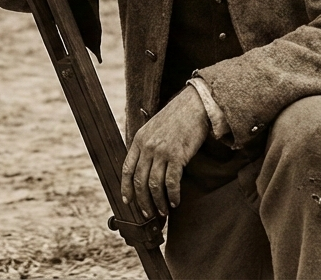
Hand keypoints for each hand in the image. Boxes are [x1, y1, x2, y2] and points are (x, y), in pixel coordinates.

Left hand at [121, 86, 208, 218]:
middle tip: (148, 214)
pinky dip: (173, 195)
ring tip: (163, 212)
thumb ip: (146, 146)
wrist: (194, 106)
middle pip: (139, 181)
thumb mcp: (153, 129)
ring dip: (158, 202)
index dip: (126, 188)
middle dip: (142, 202)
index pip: (127, 169)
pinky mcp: (177, 155)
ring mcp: (162, 151)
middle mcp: (147, 146)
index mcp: (139, 140)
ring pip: (154, 185)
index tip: (128, 202)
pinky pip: (171, 182)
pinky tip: (175, 202)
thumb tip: (144, 168)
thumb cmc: (176, 118)